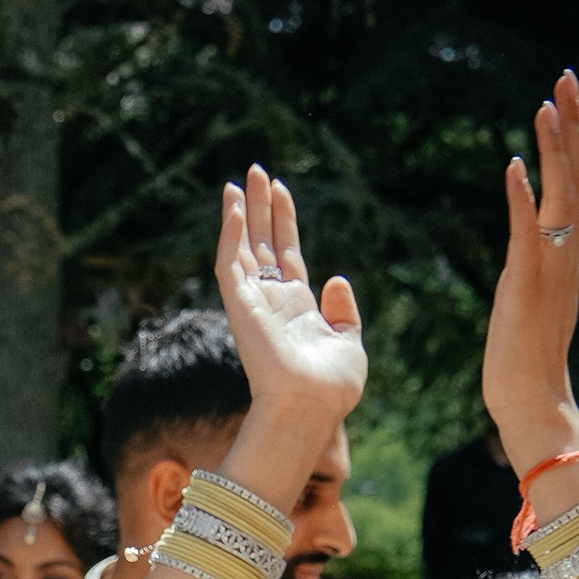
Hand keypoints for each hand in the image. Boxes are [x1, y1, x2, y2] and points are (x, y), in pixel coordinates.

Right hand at [211, 168, 366, 426]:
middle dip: (260, 208)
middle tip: (257, 172)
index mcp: (296, 309)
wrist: (312, 407)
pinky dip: (228, 235)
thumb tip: (336, 278)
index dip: (284, 221)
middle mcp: (272, 302)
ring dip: (241, 212)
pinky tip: (232, 206)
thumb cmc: (332, 387)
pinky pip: (229, 264)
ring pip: (242, 248)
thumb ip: (344, 313)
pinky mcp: (240, 307)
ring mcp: (254, 304)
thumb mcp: (349, 343)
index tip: (282, 190)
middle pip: (262, 244)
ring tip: (242, 178)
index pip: (286, 255)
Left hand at [485, 72, 578, 471]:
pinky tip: (513, 166)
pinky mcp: (526, 280)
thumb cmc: (530, 355)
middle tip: (572, 75)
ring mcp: (550, 262)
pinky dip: (522, 197)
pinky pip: (527, 231)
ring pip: (561, 192)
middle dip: (578, 122)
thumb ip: (548, 259)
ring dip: (555, 145)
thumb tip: (549, 233)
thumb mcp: (543, 294)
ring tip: (547, 102)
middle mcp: (568, 249)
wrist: (533, 397)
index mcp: (572, 250)